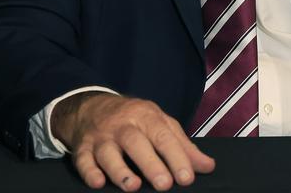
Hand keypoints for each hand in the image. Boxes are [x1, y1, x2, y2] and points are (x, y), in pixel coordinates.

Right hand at [52, 92, 214, 190]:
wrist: (92, 106)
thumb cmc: (136, 119)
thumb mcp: (162, 124)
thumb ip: (184, 146)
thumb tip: (207, 167)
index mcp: (147, 117)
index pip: (164, 137)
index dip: (176, 157)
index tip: (187, 178)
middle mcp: (124, 126)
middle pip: (137, 143)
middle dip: (151, 165)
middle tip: (164, 185)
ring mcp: (102, 137)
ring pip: (109, 153)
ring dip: (120, 171)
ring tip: (133, 187)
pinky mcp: (82, 148)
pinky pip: (83, 160)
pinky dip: (89, 172)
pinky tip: (98, 183)